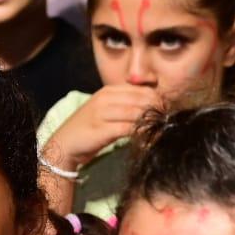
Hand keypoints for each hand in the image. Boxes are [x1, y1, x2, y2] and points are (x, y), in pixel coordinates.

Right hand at [43, 84, 159, 171]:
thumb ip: (128, 106)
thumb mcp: (109, 111)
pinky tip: (150, 141)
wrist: (65, 144)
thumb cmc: (91, 128)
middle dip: (159, 111)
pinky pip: (129, 129)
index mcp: (109, 91)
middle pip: (142, 100)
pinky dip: (142, 135)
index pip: (142, 90)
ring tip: (164, 131)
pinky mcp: (101, 129)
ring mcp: (102, 112)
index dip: (159, 100)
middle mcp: (106, 98)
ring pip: (137, 114)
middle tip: (170, 122)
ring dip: (153, 123)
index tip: (170, 112)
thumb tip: (157, 108)